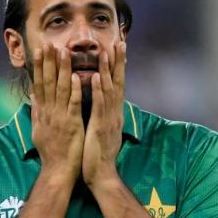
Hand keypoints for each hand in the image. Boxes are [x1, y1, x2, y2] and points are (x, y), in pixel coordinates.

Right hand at [30, 43, 84, 184]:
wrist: (57, 171)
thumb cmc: (51, 152)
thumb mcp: (39, 129)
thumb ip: (37, 111)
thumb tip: (33, 95)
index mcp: (43, 112)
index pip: (39, 84)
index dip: (39, 66)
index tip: (39, 50)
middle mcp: (49, 112)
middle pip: (47, 82)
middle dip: (48, 61)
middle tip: (49, 43)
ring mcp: (60, 117)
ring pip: (61, 89)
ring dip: (62, 69)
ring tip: (64, 51)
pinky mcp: (72, 124)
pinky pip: (73, 104)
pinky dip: (75, 90)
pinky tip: (76, 76)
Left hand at [82, 42, 126, 189]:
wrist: (101, 175)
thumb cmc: (97, 154)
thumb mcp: (101, 130)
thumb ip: (101, 114)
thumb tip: (99, 102)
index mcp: (112, 113)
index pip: (116, 85)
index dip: (117, 67)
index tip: (117, 49)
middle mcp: (114, 113)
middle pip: (118, 83)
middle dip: (118, 62)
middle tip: (119, 41)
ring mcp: (109, 120)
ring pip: (110, 91)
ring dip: (108, 70)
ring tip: (106, 52)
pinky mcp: (101, 128)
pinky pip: (100, 107)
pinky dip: (99, 91)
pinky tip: (97, 78)